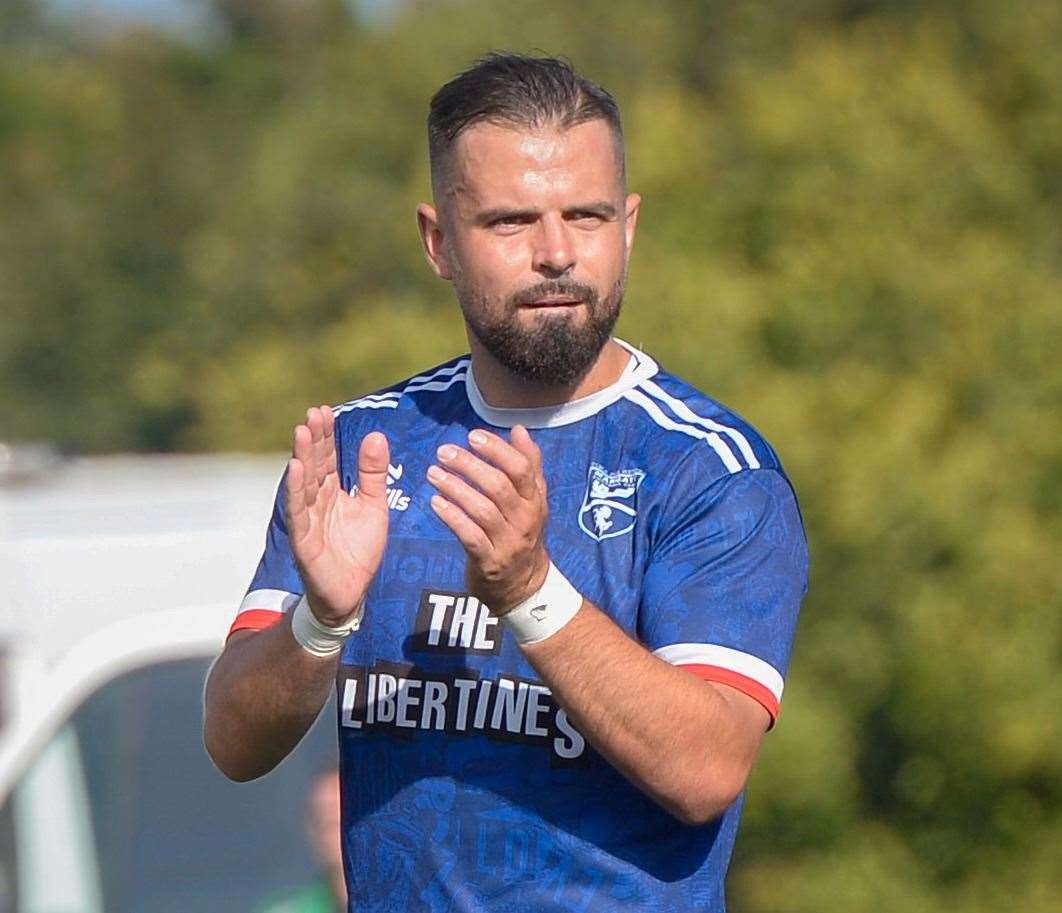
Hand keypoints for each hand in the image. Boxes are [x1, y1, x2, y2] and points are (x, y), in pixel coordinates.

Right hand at [284, 404, 389, 626]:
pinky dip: (296, 490)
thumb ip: (373, 474)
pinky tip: (296, 468)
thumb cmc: (358, 550)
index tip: (325, 410)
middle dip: (314, 439)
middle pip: (314, 465)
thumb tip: (375, 435)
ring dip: (302, 457)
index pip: (328, 458)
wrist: (351, 593)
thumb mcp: (374, 506)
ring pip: (303, 483)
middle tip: (314, 413)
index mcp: (332, 492)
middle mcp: (316, 501)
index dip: (327, 436)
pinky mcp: (303, 539)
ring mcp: (307, 519)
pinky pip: (298, 511)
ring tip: (303, 432)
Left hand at [427, 424, 549, 614]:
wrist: (524, 586)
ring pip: (483, 510)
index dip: (497, 450)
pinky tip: (435, 502)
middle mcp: (525, 520)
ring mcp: (508, 542)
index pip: (521, 469)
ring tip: (433, 473)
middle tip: (444, 452)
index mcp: (535, 500)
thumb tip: (519, 429)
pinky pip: (470, 536)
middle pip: (499, 486)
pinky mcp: (490, 562)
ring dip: (456, 489)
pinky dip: (452, 517)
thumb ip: (528, 464)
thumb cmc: (522, 533)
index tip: (472, 436)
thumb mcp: (533, 500)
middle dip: (469, 465)